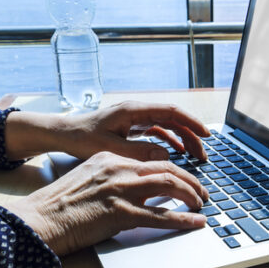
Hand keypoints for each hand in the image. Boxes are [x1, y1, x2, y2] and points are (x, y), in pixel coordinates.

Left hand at [4, 101, 210, 161]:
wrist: (62, 134)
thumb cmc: (81, 139)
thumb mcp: (111, 149)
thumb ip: (139, 153)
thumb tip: (166, 157)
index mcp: (132, 110)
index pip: (170, 112)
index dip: (191, 123)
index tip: (206, 135)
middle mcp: (136, 111)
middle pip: (173, 119)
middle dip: (191, 135)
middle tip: (204, 154)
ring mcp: (134, 118)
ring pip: (166, 126)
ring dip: (182, 140)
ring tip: (196, 156)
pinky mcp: (130, 127)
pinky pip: (157, 132)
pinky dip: (169, 141)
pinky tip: (177, 153)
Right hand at [6, 151, 208, 255]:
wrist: (38, 220)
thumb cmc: (57, 207)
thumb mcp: (87, 181)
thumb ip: (112, 180)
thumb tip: (137, 192)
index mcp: (109, 158)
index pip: (152, 159)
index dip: (175, 170)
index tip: (186, 180)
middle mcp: (118, 169)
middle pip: (167, 168)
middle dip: (191, 181)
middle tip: (202, 194)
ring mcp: (120, 190)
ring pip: (170, 185)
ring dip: (192, 195)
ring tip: (202, 205)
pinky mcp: (120, 213)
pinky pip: (161, 216)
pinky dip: (183, 220)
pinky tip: (196, 223)